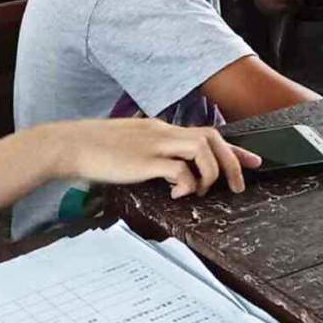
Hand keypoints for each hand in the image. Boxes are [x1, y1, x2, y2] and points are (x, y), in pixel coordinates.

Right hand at [46, 118, 259, 200]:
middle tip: (239, 186)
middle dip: (232, 161)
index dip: (232, 149)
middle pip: (211, 137)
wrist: (70, 144)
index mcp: (160, 129)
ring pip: (202, 148)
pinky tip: (177, 194)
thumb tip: (168, 172)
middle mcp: (162, 132)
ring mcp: (154, 144)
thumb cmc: (95, 149)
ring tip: (201, 192)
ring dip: (210, 173)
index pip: (205, 132)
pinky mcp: (144, 160)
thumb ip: (151, 154)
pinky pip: (178, 169)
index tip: (252, 161)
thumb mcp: (130, 145)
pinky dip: (186, 183)